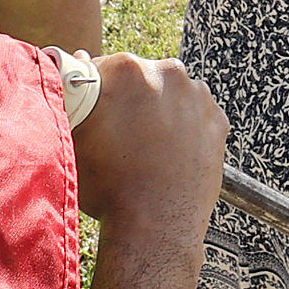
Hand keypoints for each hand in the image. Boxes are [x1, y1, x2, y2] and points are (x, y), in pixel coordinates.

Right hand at [70, 53, 224, 237]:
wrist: (155, 225)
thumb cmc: (108, 184)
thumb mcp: (74, 138)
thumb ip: (71, 97)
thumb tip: (70, 63)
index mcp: (128, 69)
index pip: (106, 66)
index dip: (98, 88)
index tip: (97, 108)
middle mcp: (168, 73)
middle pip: (143, 77)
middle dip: (132, 98)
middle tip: (120, 131)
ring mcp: (198, 96)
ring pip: (171, 94)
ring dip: (159, 109)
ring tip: (146, 145)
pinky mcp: (218, 120)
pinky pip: (195, 115)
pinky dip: (184, 127)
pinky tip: (168, 151)